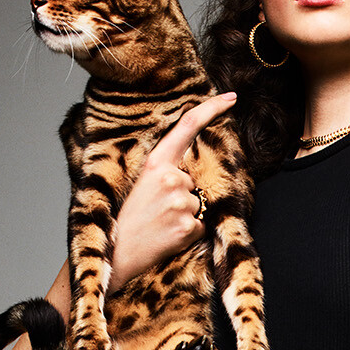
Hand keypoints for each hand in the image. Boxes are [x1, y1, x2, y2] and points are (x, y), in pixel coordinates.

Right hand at [110, 91, 237, 290]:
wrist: (118, 252)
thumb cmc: (131, 219)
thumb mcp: (143, 184)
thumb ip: (168, 171)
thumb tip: (195, 173)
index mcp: (156, 162)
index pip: (188, 126)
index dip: (212, 109)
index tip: (231, 97)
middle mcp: (170, 177)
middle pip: (197, 181)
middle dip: (186, 197)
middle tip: (158, 211)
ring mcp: (181, 201)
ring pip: (201, 205)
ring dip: (187, 217)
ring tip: (162, 224)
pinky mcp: (189, 224)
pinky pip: (202, 226)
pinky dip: (190, 234)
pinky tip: (169, 236)